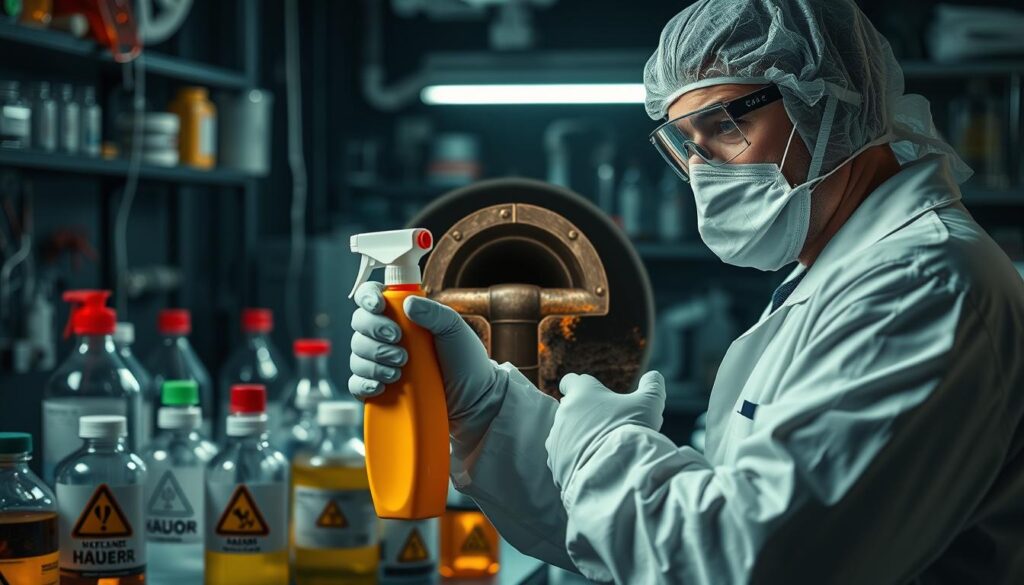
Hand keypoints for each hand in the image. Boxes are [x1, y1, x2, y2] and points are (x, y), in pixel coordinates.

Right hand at [348, 281, 499, 418]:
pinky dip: (364, 384)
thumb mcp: (455, 330)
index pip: (372, 297)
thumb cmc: (466, 361)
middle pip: (359, 324)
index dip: (367, 298)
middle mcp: (387, 337)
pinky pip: (356, 384)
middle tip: (399, 342)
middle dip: (375, 332)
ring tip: (401, 369)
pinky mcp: (379, 389)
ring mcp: (381, 363)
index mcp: (403, 317)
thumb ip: (434, 312)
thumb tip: (408, 303)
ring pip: (357, 354)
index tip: (379, 306)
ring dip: (375, 360)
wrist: (474, 401)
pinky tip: (381, 386)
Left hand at [546, 371, 665, 491]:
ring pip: (566, 432)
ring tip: (600, 448)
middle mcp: (563, 411)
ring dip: (578, 437)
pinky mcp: (554, 460)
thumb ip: (652, 386)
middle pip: (570, 408)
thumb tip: (654, 375)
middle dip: (584, 415)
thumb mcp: (649, 404)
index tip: (590, 393)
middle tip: (605, 425)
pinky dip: (573, 458)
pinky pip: (562, 455)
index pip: (571, 381)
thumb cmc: (631, 431)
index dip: (579, 386)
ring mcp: (556, 436)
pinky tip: (591, 464)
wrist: (615, 472)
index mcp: (581, 392)